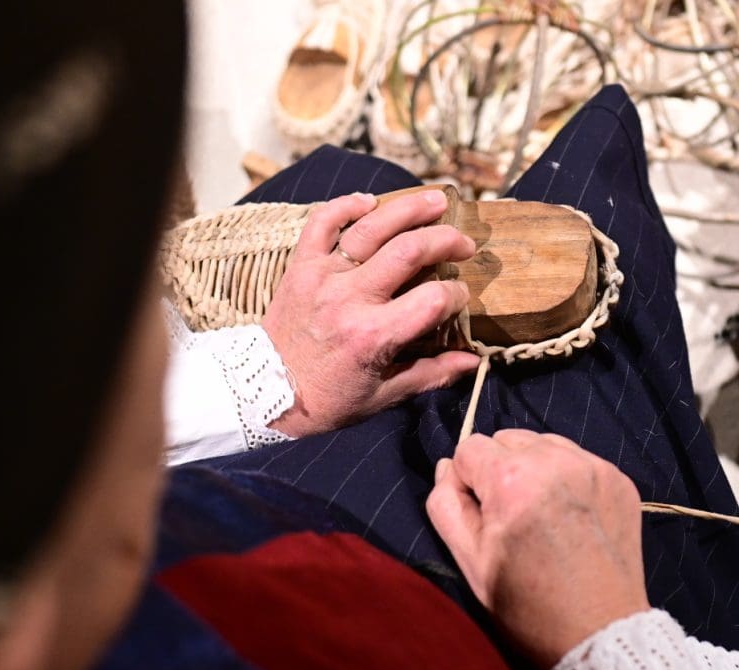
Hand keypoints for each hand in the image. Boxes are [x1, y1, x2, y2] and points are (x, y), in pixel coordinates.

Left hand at [261, 190, 481, 437]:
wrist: (265, 392)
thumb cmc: (326, 399)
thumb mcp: (382, 396)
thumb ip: (430, 375)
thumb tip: (472, 362)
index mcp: (373, 335)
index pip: (432, 300)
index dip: (456, 295)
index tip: (459, 298)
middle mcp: (350, 299)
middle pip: (409, 251)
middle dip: (445, 240)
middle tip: (464, 243)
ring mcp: (322, 277)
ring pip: (371, 228)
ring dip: (409, 209)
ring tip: (437, 200)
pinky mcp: (300, 266)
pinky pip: (321, 223)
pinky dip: (345, 206)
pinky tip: (370, 202)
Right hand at [426, 430, 650, 668]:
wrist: (599, 635)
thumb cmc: (526, 605)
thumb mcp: (469, 561)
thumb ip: (445, 504)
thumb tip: (447, 468)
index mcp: (511, 478)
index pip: (469, 449)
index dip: (468, 484)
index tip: (484, 519)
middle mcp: (556, 460)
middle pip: (507, 439)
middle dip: (501, 470)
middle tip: (513, 519)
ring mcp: (594, 467)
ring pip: (544, 444)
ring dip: (534, 469)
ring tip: (542, 515)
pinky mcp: (619, 480)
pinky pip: (578, 459)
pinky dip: (567, 478)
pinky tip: (570, 516)